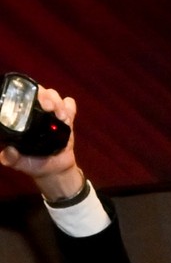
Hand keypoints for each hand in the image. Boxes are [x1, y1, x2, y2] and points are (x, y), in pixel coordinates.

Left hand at [0, 86, 83, 200]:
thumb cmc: (33, 164)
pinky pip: (70, 105)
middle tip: (49, 107)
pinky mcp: (66, 119)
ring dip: (58, 102)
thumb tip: (8, 151)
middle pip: (40, 91)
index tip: (34, 102)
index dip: (28, 94)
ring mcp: (51, 114)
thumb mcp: (19, 162)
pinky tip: (68, 118)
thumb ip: (11, 158)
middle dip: (46, 96)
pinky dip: (69, 107)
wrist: (55, 171)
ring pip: (54, 95)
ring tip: (61, 117)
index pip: (23, 96)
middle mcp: (35, 110)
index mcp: (22, 117)